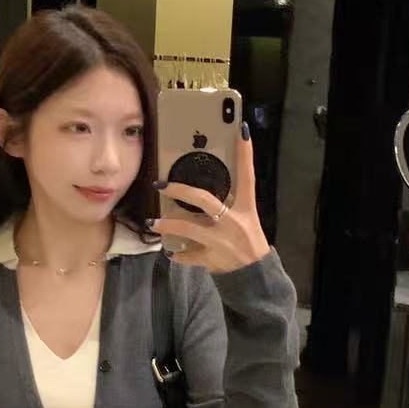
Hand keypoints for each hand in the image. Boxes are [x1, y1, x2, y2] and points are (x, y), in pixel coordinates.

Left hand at [148, 123, 270, 272]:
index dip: (245, 154)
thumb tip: (202, 191)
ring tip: (153, 223)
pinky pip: (189, 255)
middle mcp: (233, 222)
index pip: (247, 177)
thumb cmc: (248, 242)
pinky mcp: (213, 259)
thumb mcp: (246, 220)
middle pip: (204, 200)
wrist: (255, 276)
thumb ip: (229, 205)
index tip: (242, 130)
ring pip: (189, 229)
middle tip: (160, 185)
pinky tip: (171, 252)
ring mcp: (222, 241)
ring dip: (168, 225)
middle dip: (180, 191)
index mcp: (246, 208)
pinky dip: (178, 255)